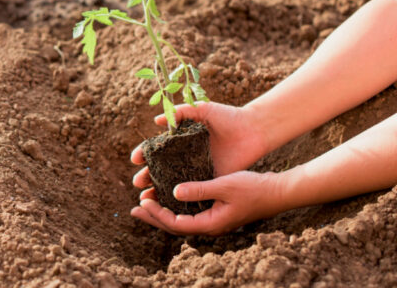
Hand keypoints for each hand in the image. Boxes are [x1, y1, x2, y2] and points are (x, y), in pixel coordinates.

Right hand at [130, 102, 267, 189]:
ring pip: (172, 183)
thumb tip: (155, 121)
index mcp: (180, 140)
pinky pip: (192, 191)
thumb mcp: (202, 110)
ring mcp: (196, 170)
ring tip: (146, 197)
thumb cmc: (227, 116)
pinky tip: (168, 204)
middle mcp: (185, 157)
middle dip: (146, 176)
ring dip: (157, 191)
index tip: (135, 158)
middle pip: (159, 169)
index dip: (143, 154)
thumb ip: (180, 112)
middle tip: (138, 182)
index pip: (155, 149)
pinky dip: (178, 198)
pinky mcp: (210, 180)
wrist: (253, 130)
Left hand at [131, 171, 284, 234]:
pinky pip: (190, 213)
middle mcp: (210, 225)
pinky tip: (168, 198)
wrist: (276, 192)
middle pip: (175, 226)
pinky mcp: (216, 213)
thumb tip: (173, 191)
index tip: (142, 202)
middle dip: (153, 218)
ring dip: (162, 213)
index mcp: (210, 223)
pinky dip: (176, 207)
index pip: (176, 223)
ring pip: (181, 220)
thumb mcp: (224, 185)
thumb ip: (199, 189)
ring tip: (145, 204)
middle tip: (134, 209)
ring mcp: (213, 220)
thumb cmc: (253, 188)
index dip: (157, 214)